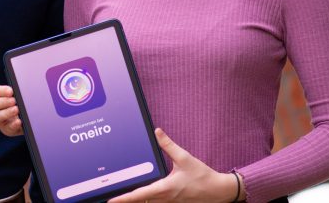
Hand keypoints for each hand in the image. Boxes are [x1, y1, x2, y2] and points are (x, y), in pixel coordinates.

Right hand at [0, 85, 23, 136]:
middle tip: (13, 100)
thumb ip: (18, 90)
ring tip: (16, 109)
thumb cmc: (23, 101)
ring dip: (6, 113)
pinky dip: (13, 124)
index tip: (11, 91)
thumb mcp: (20, 94)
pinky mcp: (7, 130)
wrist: (30, 117)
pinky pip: (7, 128)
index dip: (1, 91)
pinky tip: (19, 121)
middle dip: (2, 102)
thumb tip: (20, 88)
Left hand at [108, 128, 239, 202]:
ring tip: (120, 197)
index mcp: (165, 188)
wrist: (217, 191)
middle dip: (126, 201)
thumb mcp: (184, 157)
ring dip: (135, 201)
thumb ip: (168, 145)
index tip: (111, 200)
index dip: (124, 199)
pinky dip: (145, 200)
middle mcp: (164, 199)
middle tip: (110, 198)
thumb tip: (157, 132)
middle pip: (140, 202)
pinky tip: (139, 196)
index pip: (139, 195)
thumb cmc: (202, 175)